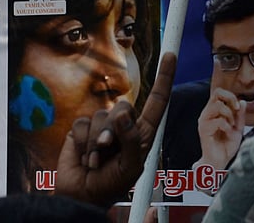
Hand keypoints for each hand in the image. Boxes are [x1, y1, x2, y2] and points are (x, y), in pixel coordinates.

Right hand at [55, 53, 175, 206]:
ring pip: (102, 114)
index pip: (157, 101)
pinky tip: (85, 157)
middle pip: (124, 105)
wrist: (82, 196)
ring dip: (97, 142)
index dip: (164, 77)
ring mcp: (103, 126)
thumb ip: (131, 139)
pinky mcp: (83, 129)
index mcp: (143, 132)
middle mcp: (124, 125)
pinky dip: (83, 143)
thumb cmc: (112, 185)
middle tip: (108, 148)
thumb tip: (122, 114)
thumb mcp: (130, 165)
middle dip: (115, 126)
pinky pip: (83, 123)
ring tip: (97, 160)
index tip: (170, 56)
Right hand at [196, 81, 245, 169]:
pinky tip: (228, 133)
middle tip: (236, 111)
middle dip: (230, 100)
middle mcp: (207, 113)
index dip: (230, 95)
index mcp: (214, 111)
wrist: (219, 162)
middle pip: (217, 93)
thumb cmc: (227, 146)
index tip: (238, 107)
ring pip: (218, 105)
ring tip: (231, 125)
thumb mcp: (238, 128)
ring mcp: (204, 121)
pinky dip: (226, 126)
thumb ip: (240, 115)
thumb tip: (242, 102)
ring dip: (229, 114)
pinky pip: (218, 121)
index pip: (219, 92)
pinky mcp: (204, 130)